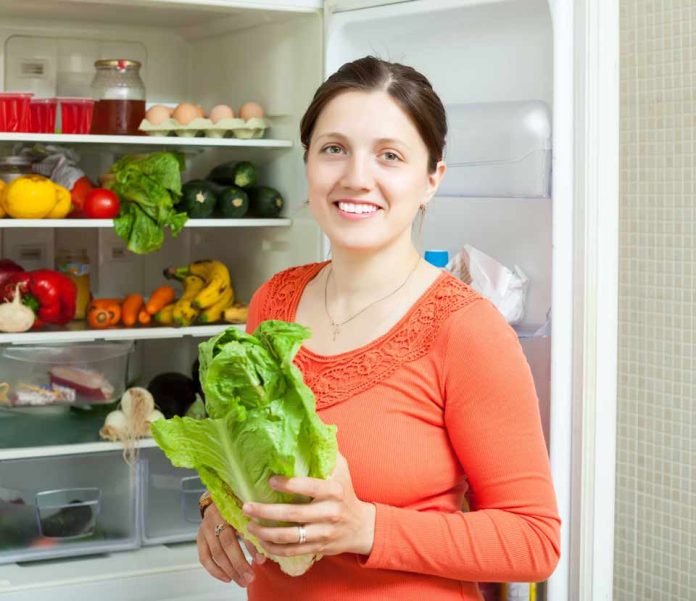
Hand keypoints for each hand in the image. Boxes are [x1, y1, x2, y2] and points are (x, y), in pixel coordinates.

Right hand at [197, 501, 265, 586]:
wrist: (217, 500)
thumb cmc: (237, 508)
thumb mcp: (248, 515)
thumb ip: (254, 533)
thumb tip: (262, 558)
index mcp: (231, 509)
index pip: (241, 531)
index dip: (251, 548)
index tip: (261, 562)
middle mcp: (216, 518)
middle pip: (227, 545)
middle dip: (239, 564)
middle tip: (249, 579)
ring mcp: (205, 528)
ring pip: (216, 553)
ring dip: (229, 570)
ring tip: (240, 581)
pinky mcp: (199, 537)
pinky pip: (204, 557)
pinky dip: (214, 570)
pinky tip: (226, 578)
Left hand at [243, 453, 375, 558]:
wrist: (360, 526)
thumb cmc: (345, 492)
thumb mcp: (341, 469)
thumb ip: (325, 453)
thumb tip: (310, 428)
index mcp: (333, 491)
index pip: (308, 487)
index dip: (288, 485)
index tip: (270, 481)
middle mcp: (329, 512)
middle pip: (293, 515)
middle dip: (266, 512)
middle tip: (247, 506)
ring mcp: (323, 533)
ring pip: (290, 537)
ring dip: (265, 532)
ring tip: (248, 525)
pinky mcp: (318, 548)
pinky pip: (292, 551)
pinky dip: (274, 549)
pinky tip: (260, 541)